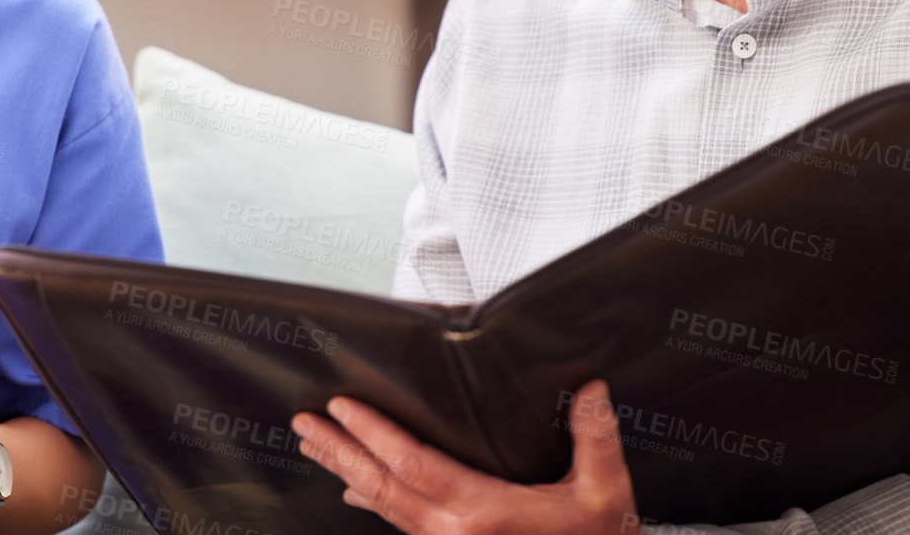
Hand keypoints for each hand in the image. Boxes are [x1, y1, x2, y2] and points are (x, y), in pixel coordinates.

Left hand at [292, 379, 641, 534]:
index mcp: (483, 513)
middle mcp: (454, 533)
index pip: (409, 464)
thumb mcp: (605, 496)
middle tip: (304, 425)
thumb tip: (592, 389)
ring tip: (317, 447)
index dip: (371, 433)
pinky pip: (400, 525)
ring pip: (383, 508)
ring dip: (346, 472)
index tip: (341, 406)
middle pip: (380, 486)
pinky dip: (373, 502)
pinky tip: (358, 491)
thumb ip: (595, 439)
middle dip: (338, 451)